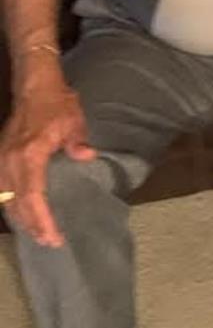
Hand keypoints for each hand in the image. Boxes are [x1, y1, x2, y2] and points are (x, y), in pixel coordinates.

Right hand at [0, 80, 95, 246]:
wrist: (34, 85)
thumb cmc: (56, 102)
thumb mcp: (73, 120)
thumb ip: (77, 141)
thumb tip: (87, 156)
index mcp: (29, 155)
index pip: (32, 197)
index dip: (42, 220)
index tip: (53, 237)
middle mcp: (10, 162)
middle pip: (17, 204)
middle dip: (32, 226)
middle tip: (49, 242)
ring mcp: (2, 160)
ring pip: (5, 199)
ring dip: (20, 218)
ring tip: (37, 232)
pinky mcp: (0, 157)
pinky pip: (1, 189)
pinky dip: (10, 204)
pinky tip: (20, 212)